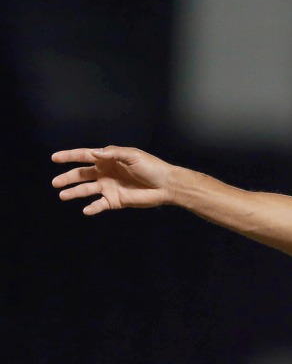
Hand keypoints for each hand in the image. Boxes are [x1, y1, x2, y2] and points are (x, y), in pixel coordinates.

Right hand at [51, 146, 174, 214]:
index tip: (54, 158)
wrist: (166, 185)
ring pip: (86, 190)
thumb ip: (112, 153)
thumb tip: (93, 153)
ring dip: (74, 193)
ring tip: (62, 196)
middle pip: (81, 175)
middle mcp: (105, 173)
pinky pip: (99, 205)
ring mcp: (108, 187)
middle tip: (55, 183)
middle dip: (67, 178)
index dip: (69, 156)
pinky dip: (92, 208)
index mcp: (108, 160)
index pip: (85, 156)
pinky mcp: (115, 201)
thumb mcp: (132, 156)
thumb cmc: (151, 167)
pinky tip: (86, 210)